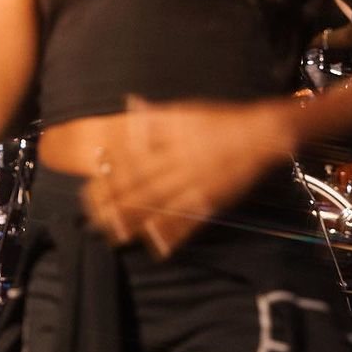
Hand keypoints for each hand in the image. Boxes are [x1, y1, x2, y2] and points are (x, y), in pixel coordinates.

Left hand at [81, 97, 295, 256]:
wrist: (262, 132)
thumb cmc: (221, 121)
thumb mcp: (184, 111)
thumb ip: (155, 115)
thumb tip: (131, 103)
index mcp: (170, 145)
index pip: (131, 164)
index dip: (109, 179)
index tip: (89, 191)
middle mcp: (178, 167)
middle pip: (141, 189)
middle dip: (116, 206)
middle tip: (93, 220)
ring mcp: (194, 187)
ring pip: (160, 206)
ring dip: (137, 222)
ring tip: (115, 236)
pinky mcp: (212, 202)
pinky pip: (190, 221)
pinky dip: (174, 234)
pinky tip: (157, 247)